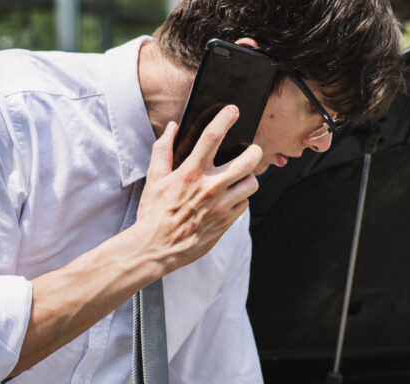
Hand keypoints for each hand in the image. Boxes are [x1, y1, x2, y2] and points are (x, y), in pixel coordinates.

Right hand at [133, 104, 261, 277]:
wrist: (157, 247)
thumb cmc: (154, 212)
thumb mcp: (154, 178)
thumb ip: (163, 149)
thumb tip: (171, 128)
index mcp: (191, 172)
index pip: (212, 137)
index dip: (225, 118)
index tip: (233, 110)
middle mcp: (210, 187)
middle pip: (248, 160)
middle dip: (254, 151)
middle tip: (252, 150)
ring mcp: (221, 206)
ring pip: (252, 184)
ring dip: (249, 177)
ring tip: (241, 177)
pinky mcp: (226, 222)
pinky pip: (245, 205)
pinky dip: (241, 199)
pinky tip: (231, 198)